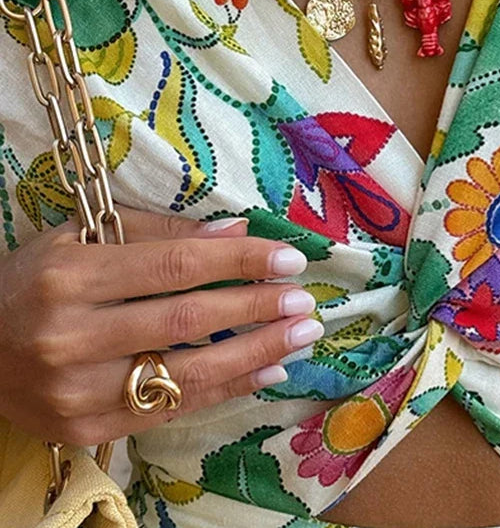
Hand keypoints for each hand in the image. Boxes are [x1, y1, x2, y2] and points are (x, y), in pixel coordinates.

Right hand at [0, 206, 321, 444]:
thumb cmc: (35, 281)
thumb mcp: (81, 237)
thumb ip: (159, 232)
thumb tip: (236, 230)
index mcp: (71, 276)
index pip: (175, 266)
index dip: (239, 261)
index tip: (288, 258)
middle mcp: (72, 336)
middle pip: (187, 320)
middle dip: (257, 308)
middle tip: (305, 300)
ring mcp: (77, 391)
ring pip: (186, 373)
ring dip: (256, 354)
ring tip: (301, 338)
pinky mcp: (86, 430)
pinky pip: (170, 410)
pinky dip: (225, 391)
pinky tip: (265, 372)